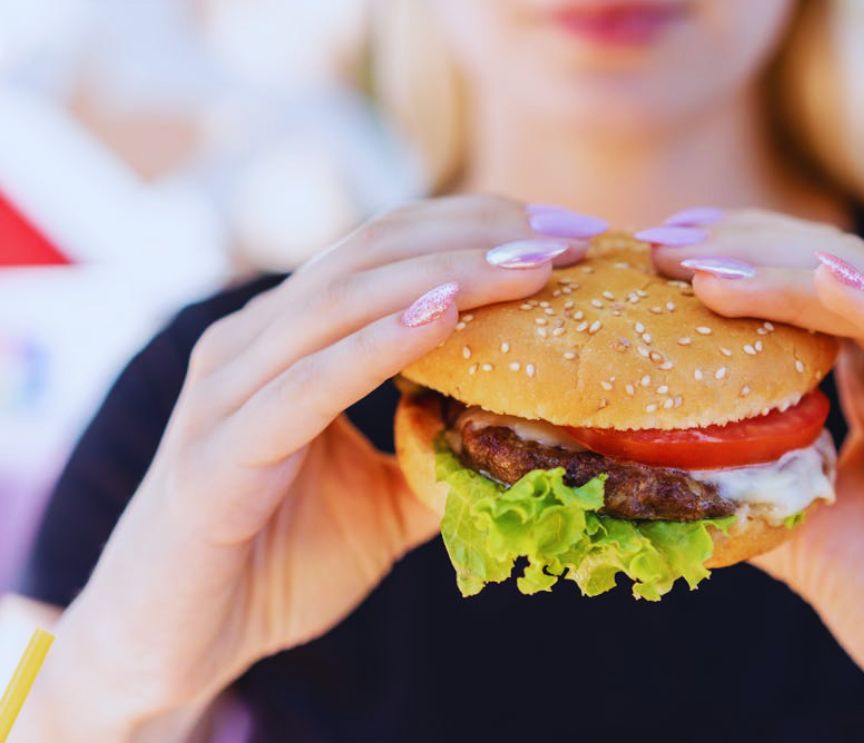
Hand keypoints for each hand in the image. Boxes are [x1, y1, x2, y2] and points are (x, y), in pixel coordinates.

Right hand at [18, 196, 596, 740]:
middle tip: (572, 236)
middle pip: (373, 251)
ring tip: (531, 266)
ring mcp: (228, 390)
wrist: (178, 644)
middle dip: (479, 235)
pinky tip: (443, 314)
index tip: (568, 230)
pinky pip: (306, 384)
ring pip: (342, 299)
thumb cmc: (275, 561)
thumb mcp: (386, 500)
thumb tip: (531, 434)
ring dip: (448, 274)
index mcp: (290, 339)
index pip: (389, 247)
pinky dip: (377, 343)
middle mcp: (253, 342)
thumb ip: (442, 455)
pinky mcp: (217, 454)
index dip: (479, 226)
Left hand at [645, 209, 863, 742]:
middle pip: (829, 273)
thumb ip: (749, 490)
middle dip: (742, 248)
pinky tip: (821, 279)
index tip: (650, 258)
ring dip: (785, 269)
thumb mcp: (807, 540)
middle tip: (661, 245)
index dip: (729, 266)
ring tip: (705, 264)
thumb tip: (651, 466)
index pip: (799, 296)